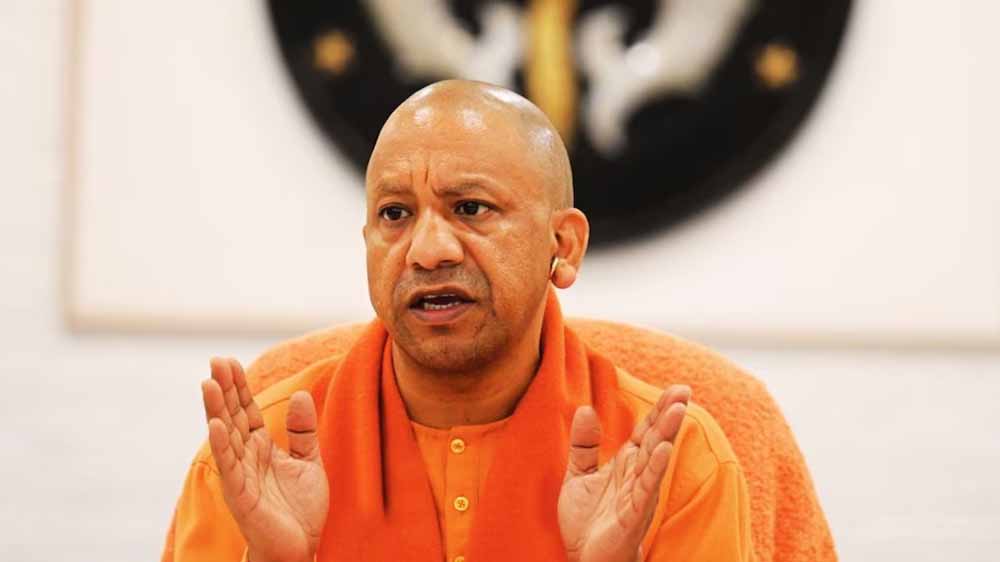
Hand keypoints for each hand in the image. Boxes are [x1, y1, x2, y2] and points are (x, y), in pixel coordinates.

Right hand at [201, 357, 328, 561]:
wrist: (300, 547)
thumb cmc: (300, 509)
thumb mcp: (309, 461)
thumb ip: (302, 430)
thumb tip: (300, 394)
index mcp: (261, 447)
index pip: (245, 410)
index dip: (238, 386)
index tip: (229, 361)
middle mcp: (246, 457)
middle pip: (231, 416)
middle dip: (224, 389)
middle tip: (215, 360)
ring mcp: (240, 475)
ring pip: (225, 436)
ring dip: (216, 410)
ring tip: (208, 383)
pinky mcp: (241, 495)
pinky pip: (229, 466)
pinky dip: (222, 445)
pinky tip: (216, 424)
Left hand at [558, 385, 690, 561]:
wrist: (585, 559)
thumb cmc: (588, 520)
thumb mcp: (578, 474)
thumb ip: (584, 444)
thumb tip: (586, 409)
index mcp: (626, 464)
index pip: (646, 431)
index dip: (659, 410)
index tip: (677, 388)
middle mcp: (637, 476)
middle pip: (655, 439)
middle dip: (669, 415)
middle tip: (684, 390)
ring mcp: (638, 494)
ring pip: (654, 459)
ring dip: (666, 434)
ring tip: (678, 410)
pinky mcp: (633, 513)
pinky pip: (646, 488)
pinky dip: (654, 468)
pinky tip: (662, 449)